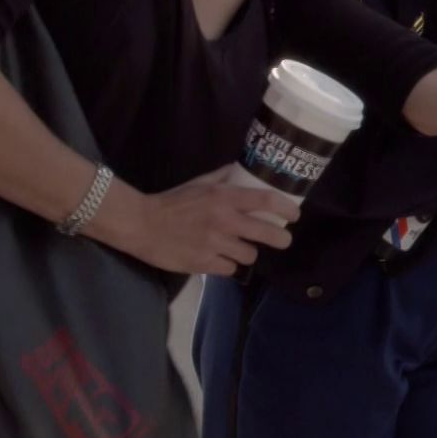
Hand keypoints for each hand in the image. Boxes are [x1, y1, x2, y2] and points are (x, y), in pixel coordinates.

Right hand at [107, 166, 301, 275]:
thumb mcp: (200, 183)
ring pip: (249, 255)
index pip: (266, 201)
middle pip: (267, 233)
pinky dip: (227, 265)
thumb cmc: (171, 202)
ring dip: (248, 252)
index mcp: (224, 197)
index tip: (295, 215)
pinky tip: (220, 258)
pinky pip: (230, 269)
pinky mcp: (204, 264)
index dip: (286, 209)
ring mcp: (215, 244)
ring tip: (240, 248)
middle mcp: (224, 220)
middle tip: (282, 239)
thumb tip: (242, 168)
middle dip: (280, 238)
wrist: (141, 224)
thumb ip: (223, 176)